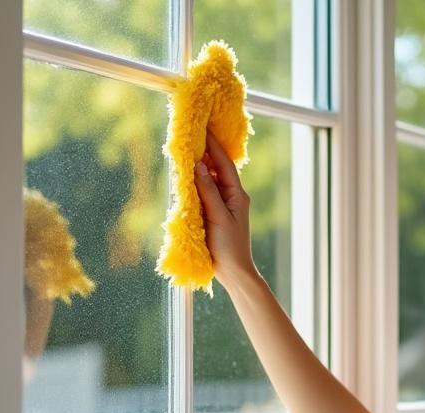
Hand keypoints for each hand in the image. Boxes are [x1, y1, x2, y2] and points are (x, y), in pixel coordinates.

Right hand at [193, 126, 257, 283]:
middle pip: (218, 169)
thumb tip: (199, 166)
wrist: (234, 272)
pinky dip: (196, 183)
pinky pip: (204, 193)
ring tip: (188, 151)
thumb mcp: (218, 216)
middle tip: (192, 135)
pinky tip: (187, 176)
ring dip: (199, 167)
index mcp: (237, 194)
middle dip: (205, 152)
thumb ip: (208, 190)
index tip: (203, 129)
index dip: (213, 146)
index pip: (224, 164)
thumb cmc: (229, 246)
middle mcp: (231, 196)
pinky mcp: (214, 214)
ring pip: (210, 180)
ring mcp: (223, 205)